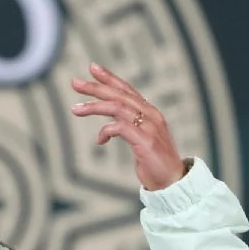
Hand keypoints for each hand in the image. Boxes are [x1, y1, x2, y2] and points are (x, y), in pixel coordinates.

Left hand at [70, 63, 184, 190]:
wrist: (173, 181)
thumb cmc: (154, 161)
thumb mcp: (140, 139)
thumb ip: (128, 127)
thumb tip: (108, 127)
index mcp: (149, 112)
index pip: (127, 90)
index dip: (110, 78)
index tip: (93, 68)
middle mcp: (151, 115)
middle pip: (119, 95)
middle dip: (96, 87)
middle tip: (75, 83)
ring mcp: (150, 127)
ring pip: (118, 108)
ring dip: (94, 107)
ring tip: (75, 109)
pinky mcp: (145, 141)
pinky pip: (121, 127)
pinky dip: (106, 131)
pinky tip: (100, 140)